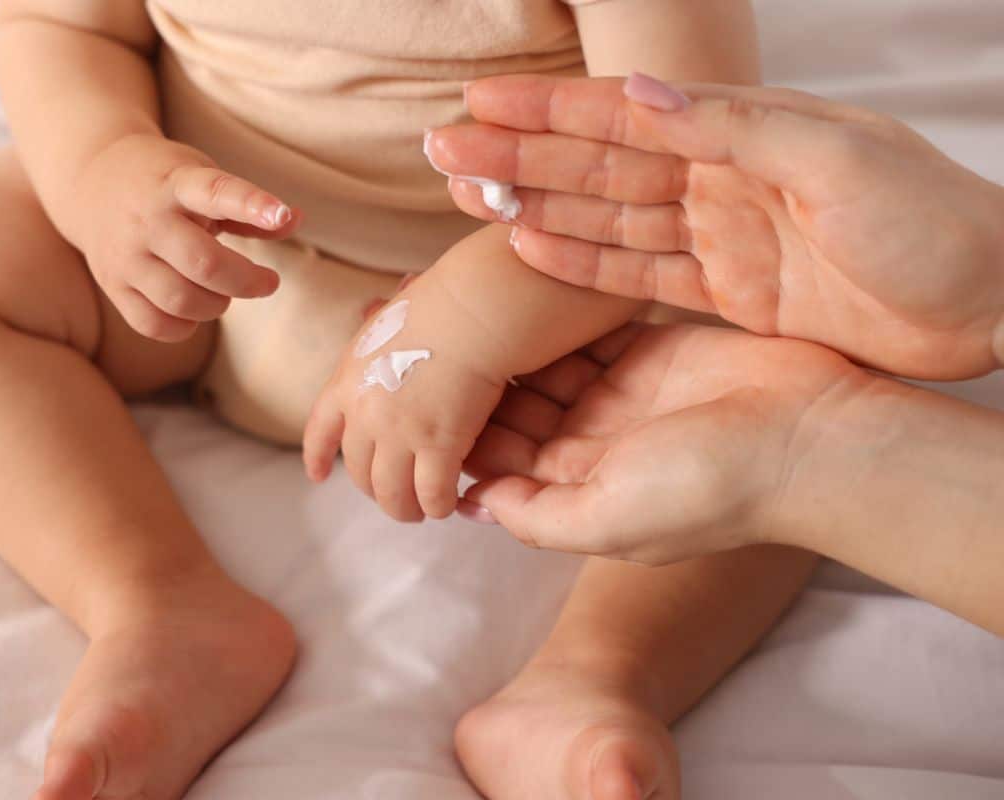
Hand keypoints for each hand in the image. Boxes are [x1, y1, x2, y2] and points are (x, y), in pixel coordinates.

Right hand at [70, 133, 300, 341]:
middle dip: (247, 281)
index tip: (281, 212)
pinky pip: (153, 324)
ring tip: (224, 293)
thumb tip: (294, 219)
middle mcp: (147, 220)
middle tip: (267, 282)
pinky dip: (184, 326)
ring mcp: (126, 255)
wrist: (90, 180)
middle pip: (203, 264)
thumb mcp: (203, 177)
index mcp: (176, 184)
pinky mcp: (112, 284)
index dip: (251, 203)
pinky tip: (194, 310)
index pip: (215, 191)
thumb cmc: (165, 182)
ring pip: (180, 300)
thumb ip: (248, 207)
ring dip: (217, 305)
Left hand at [303, 287, 504, 522]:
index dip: (318, 457)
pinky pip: (430, 493)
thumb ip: (378, 331)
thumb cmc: (444, 303)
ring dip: (404, 508)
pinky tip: (448, 505)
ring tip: (421, 511)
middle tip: (395, 497)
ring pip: (391, 493)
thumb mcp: (390, 315)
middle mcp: (365, 412)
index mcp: (348, 379)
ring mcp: (399, 432)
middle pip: (359, 471)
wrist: (474, 308)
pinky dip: (438, 505)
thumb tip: (373, 312)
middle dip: (375, 490)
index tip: (317, 476)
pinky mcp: (437, 446)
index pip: (321, 429)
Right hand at [428, 74, 1003, 379]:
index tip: (479, 104)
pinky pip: (639, 275)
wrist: (988, 303)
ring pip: (607, 217)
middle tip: (444, 150)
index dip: (549, 111)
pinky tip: (533, 250)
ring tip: (471, 198)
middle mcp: (721, 178)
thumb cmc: (931, 222)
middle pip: (599, 164)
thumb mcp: (837, 160)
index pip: (626, 115)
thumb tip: (642, 93)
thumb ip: (736, 128)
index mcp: (744, 133)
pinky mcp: (729, 292)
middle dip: (520, 155)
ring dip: (538, 205)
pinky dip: (584, 265)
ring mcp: (721, 235)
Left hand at [461, 322, 872, 564]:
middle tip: (420, 345)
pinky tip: (509, 297)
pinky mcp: (648, 351)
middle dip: (473, 387)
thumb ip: (538, 516)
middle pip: (516, 413)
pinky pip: (587, 335)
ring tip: (454, 313)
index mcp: (579, 490)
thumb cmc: (709, 486)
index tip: (410, 401)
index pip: (501, 462)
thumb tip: (472, 502)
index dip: (457, 435)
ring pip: (544, 368)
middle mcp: (594, 444)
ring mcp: (621, 395)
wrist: (808, 434)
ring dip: (506, 348)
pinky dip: (551, 322)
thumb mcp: (609, 519)